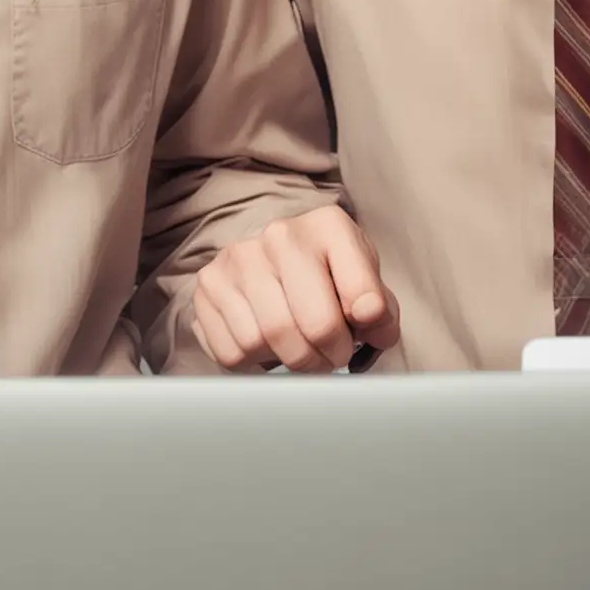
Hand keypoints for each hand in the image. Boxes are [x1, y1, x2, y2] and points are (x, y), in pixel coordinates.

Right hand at [191, 208, 399, 373]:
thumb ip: (381, 308)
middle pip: (314, 326)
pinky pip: (232, 352)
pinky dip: (253, 361)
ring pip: (267, 342)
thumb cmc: (325, 273)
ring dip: (289, 361)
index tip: (364, 330)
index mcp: (329, 227)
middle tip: (332, 355)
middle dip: (329, 356)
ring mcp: (238, 258)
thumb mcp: (365, 280)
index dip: (369, 327)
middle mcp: (280, 235)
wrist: (273, 254)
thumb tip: (374, 327)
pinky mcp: (208, 285)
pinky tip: (266, 342)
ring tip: (299, 347)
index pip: (361, 294)